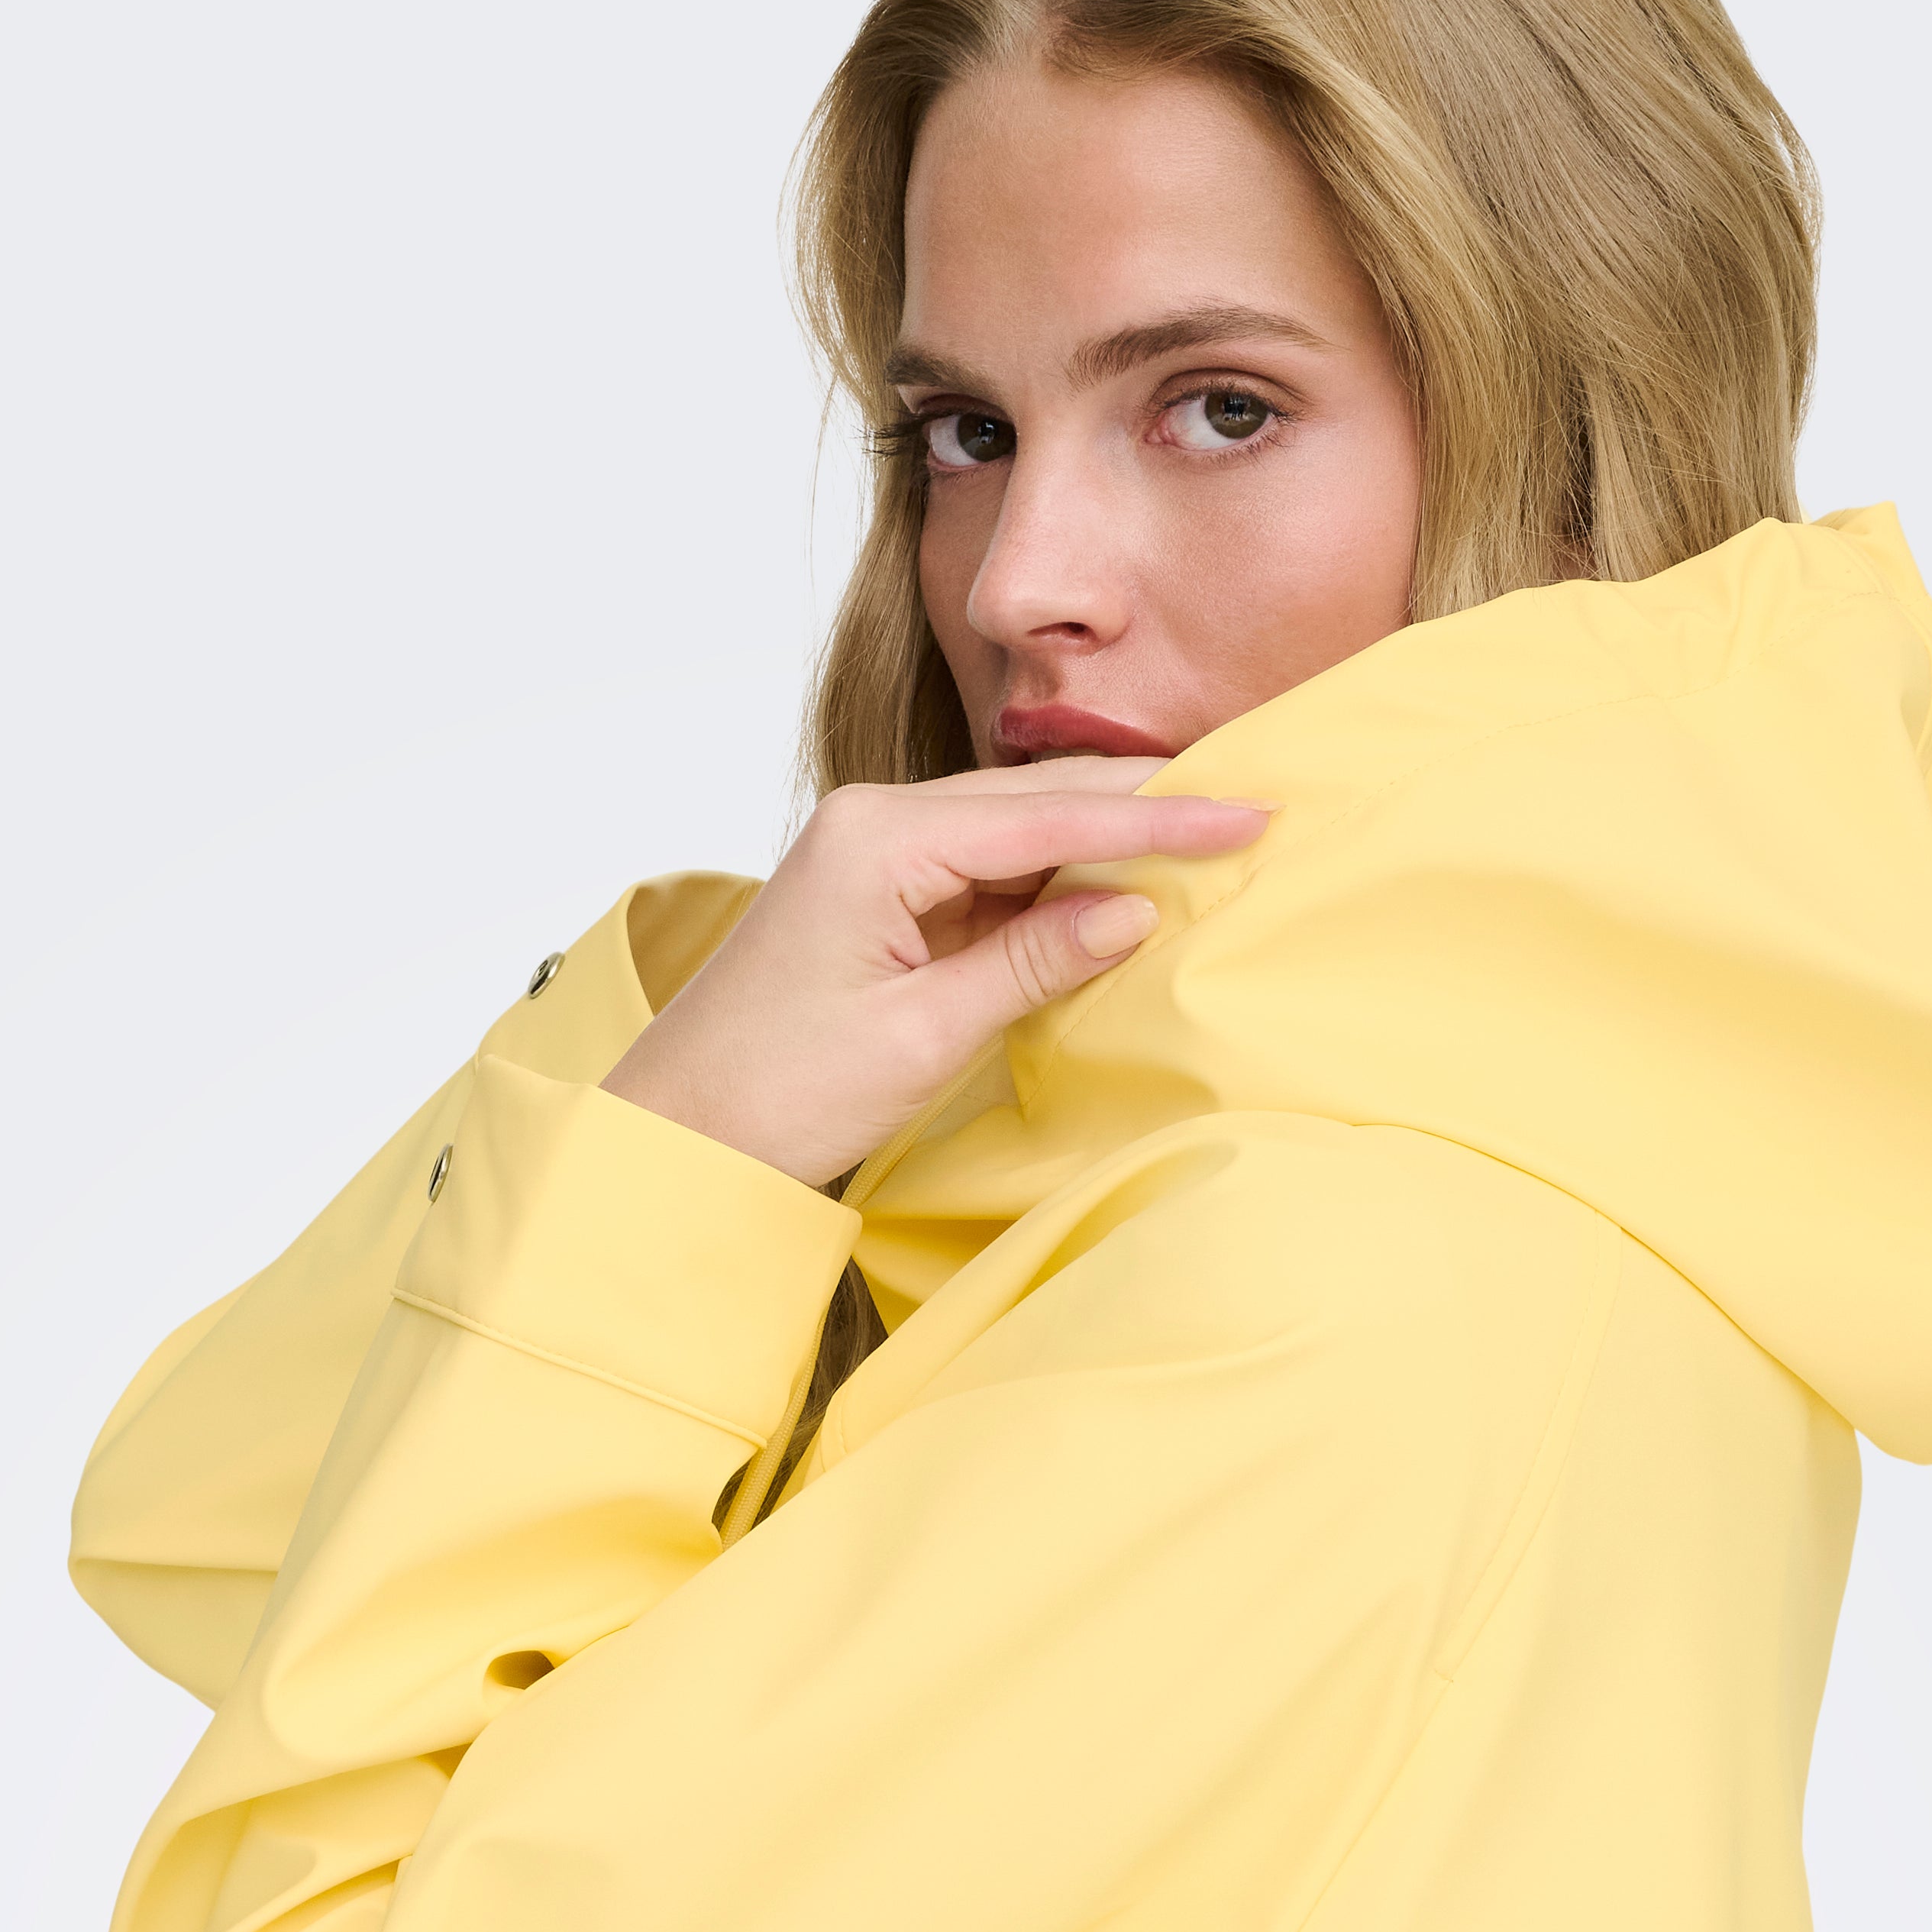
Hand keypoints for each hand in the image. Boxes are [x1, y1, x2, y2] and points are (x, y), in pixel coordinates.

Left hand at [603, 765, 1268, 1190]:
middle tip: (1252, 801)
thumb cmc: (781, 1092)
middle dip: (1146, 804)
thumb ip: (1034, 962)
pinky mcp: (879, 893)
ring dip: (1107, 839)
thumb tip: (1135, 907)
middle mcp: (876, 819)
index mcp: (882, 838)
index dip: (1158, 818)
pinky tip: (1119, 888)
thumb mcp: (926, 1034)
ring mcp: (875, 851)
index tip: (1248, 812)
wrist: (680, 1131)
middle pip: (1039, 800)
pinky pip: (988, 872)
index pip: (1050, 817)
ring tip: (1208, 834)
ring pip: (1019, 831)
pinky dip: (1056, 881)